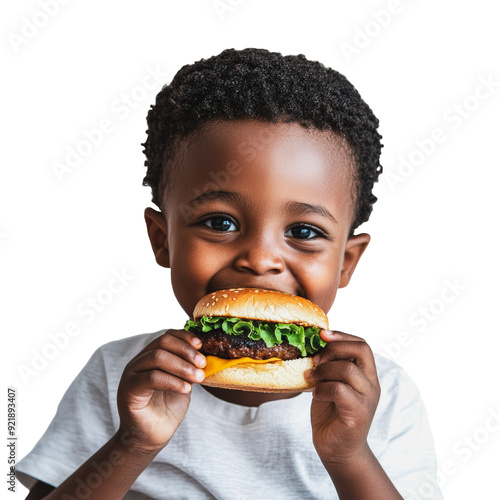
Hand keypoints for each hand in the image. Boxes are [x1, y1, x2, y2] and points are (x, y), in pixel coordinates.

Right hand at [116, 329, 205, 453]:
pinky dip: (172, 381)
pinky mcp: (128, 390)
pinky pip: (152, 378)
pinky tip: (186, 388)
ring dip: (182, 366)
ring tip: (198, 377)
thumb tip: (208, 354)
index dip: (185, 337)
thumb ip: (190, 367)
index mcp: (151, 356)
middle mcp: (139, 361)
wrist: (151, 437)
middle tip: (203, 363)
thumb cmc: (168, 408)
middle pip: (162, 343)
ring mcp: (131, 374)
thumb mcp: (184, 382)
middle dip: (186, 351)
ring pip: (157, 357)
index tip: (202, 345)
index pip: (167, 336)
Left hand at [306, 331, 379, 468]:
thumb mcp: (329, 383)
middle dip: (334, 348)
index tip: (321, 335)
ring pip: (347, 369)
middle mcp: (371, 384)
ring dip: (323, 371)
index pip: (362, 344)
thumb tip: (314, 344)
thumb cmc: (331, 414)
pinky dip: (322, 389)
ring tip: (312, 379)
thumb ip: (329, 366)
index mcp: (366, 375)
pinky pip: (339, 390)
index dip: (342, 336)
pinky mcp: (358, 413)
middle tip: (315, 360)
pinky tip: (316, 395)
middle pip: (361, 350)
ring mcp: (367, 399)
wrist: (337, 450)